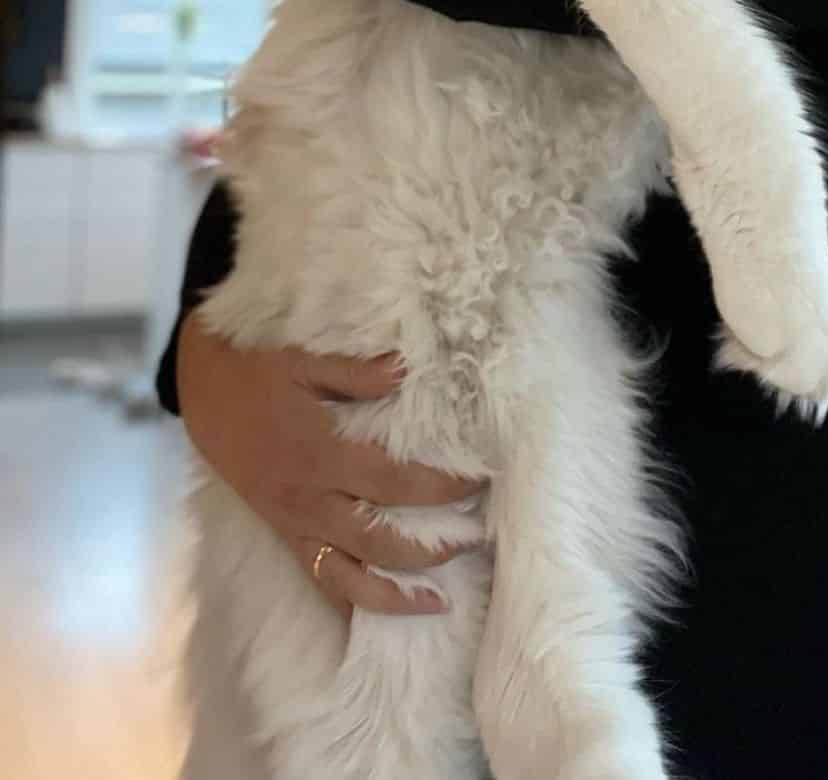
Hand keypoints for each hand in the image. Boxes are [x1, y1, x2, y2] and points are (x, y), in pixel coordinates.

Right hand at [176, 311, 484, 618]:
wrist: (200, 390)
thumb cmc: (256, 371)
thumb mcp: (302, 360)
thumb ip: (355, 372)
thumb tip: (404, 370)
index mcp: (319, 455)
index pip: (393, 482)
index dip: (439, 488)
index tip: (478, 484)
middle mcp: (308, 500)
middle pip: (378, 542)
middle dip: (430, 550)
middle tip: (474, 541)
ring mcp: (292, 523)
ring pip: (345, 578)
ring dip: (393, 596)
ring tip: (439, 603)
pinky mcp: (281, 533)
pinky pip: (316, 577)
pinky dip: (347, 601)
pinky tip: (375, 615)